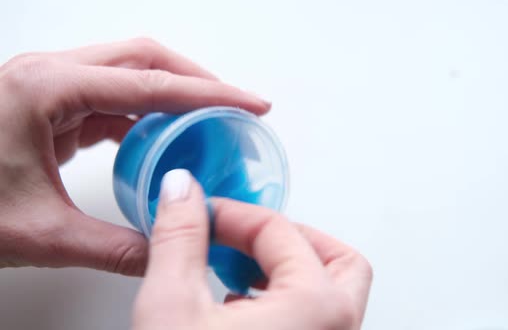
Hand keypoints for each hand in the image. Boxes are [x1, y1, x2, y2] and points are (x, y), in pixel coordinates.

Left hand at [0, 38, 269, 274]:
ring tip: (210, 121)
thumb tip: (165, 256)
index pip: (152, 84)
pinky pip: (111, 98)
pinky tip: (163, 137)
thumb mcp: (39, 233)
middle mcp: (48, 74)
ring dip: (173, 93)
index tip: (250, 103)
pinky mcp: (48, 105)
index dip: (211, 93)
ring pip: (128, 73)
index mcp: (47, 88)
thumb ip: (115, 247)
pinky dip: (146, 114)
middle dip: (198, 79)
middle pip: (144, 58)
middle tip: (236, 106)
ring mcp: (47, 86)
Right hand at [133, 169, 372, 328]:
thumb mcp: (171, 308)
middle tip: (245, 234)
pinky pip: (317, 319)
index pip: (280, 232)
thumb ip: (179, 239)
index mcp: (316, 308)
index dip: (233, 214)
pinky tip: (240, 309)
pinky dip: (286, 301)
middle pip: (336, 258)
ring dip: (288, 268)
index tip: (202, 213)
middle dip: (288, 236)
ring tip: (238, 269)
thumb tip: (182, 191)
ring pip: (331, 290)